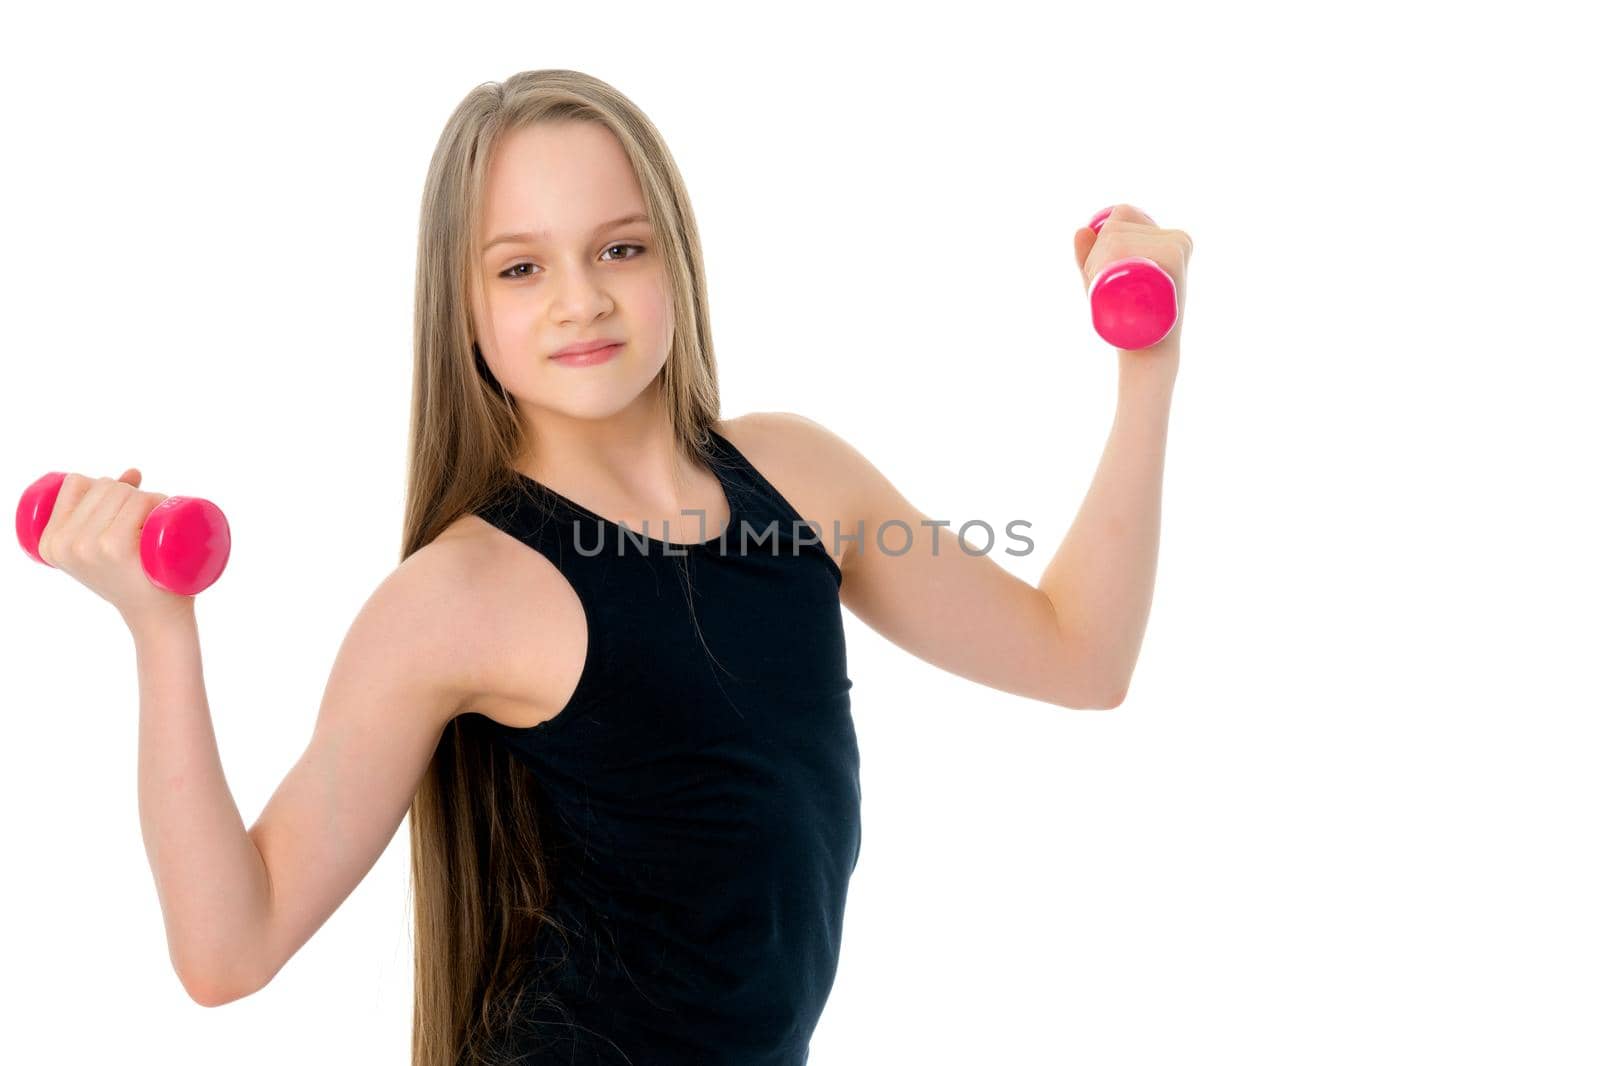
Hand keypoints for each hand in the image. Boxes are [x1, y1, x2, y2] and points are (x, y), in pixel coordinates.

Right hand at [35, 469, 195, 624]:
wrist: (157, 618)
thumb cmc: (134, 579)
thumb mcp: (107, 546)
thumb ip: (111, 508)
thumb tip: (132, 473)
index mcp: (50, 543)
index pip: (76, 483)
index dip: (104, 488)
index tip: (121, 511)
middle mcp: (65, 544)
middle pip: (104, 485)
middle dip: (131, 494)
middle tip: (147, 524)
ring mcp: (90, 545)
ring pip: (125, 491)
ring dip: (151, 498)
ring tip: (156, 526)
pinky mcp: (117, 547)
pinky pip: (139, 501)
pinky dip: (156, 501)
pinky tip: (161, 515)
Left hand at [1073, 204, 1193, 354]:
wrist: (1148, 356)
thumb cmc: (1129, 320)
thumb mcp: (1106, 285)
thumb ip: (1090, 258)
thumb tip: (1080, 230)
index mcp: (1170, 238)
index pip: (1123, 215)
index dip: (1100, 241)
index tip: (1097, 273)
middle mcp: (1178, 239)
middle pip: (1117, 227)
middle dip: (1095, 256)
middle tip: (1102, 290)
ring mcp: (1177, 249)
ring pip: (1116, 239)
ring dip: (1097, 264)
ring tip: (1112, 294)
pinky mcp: (1174, 263)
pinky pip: (1127, 246)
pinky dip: (1108, 259)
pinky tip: (1113, 273)